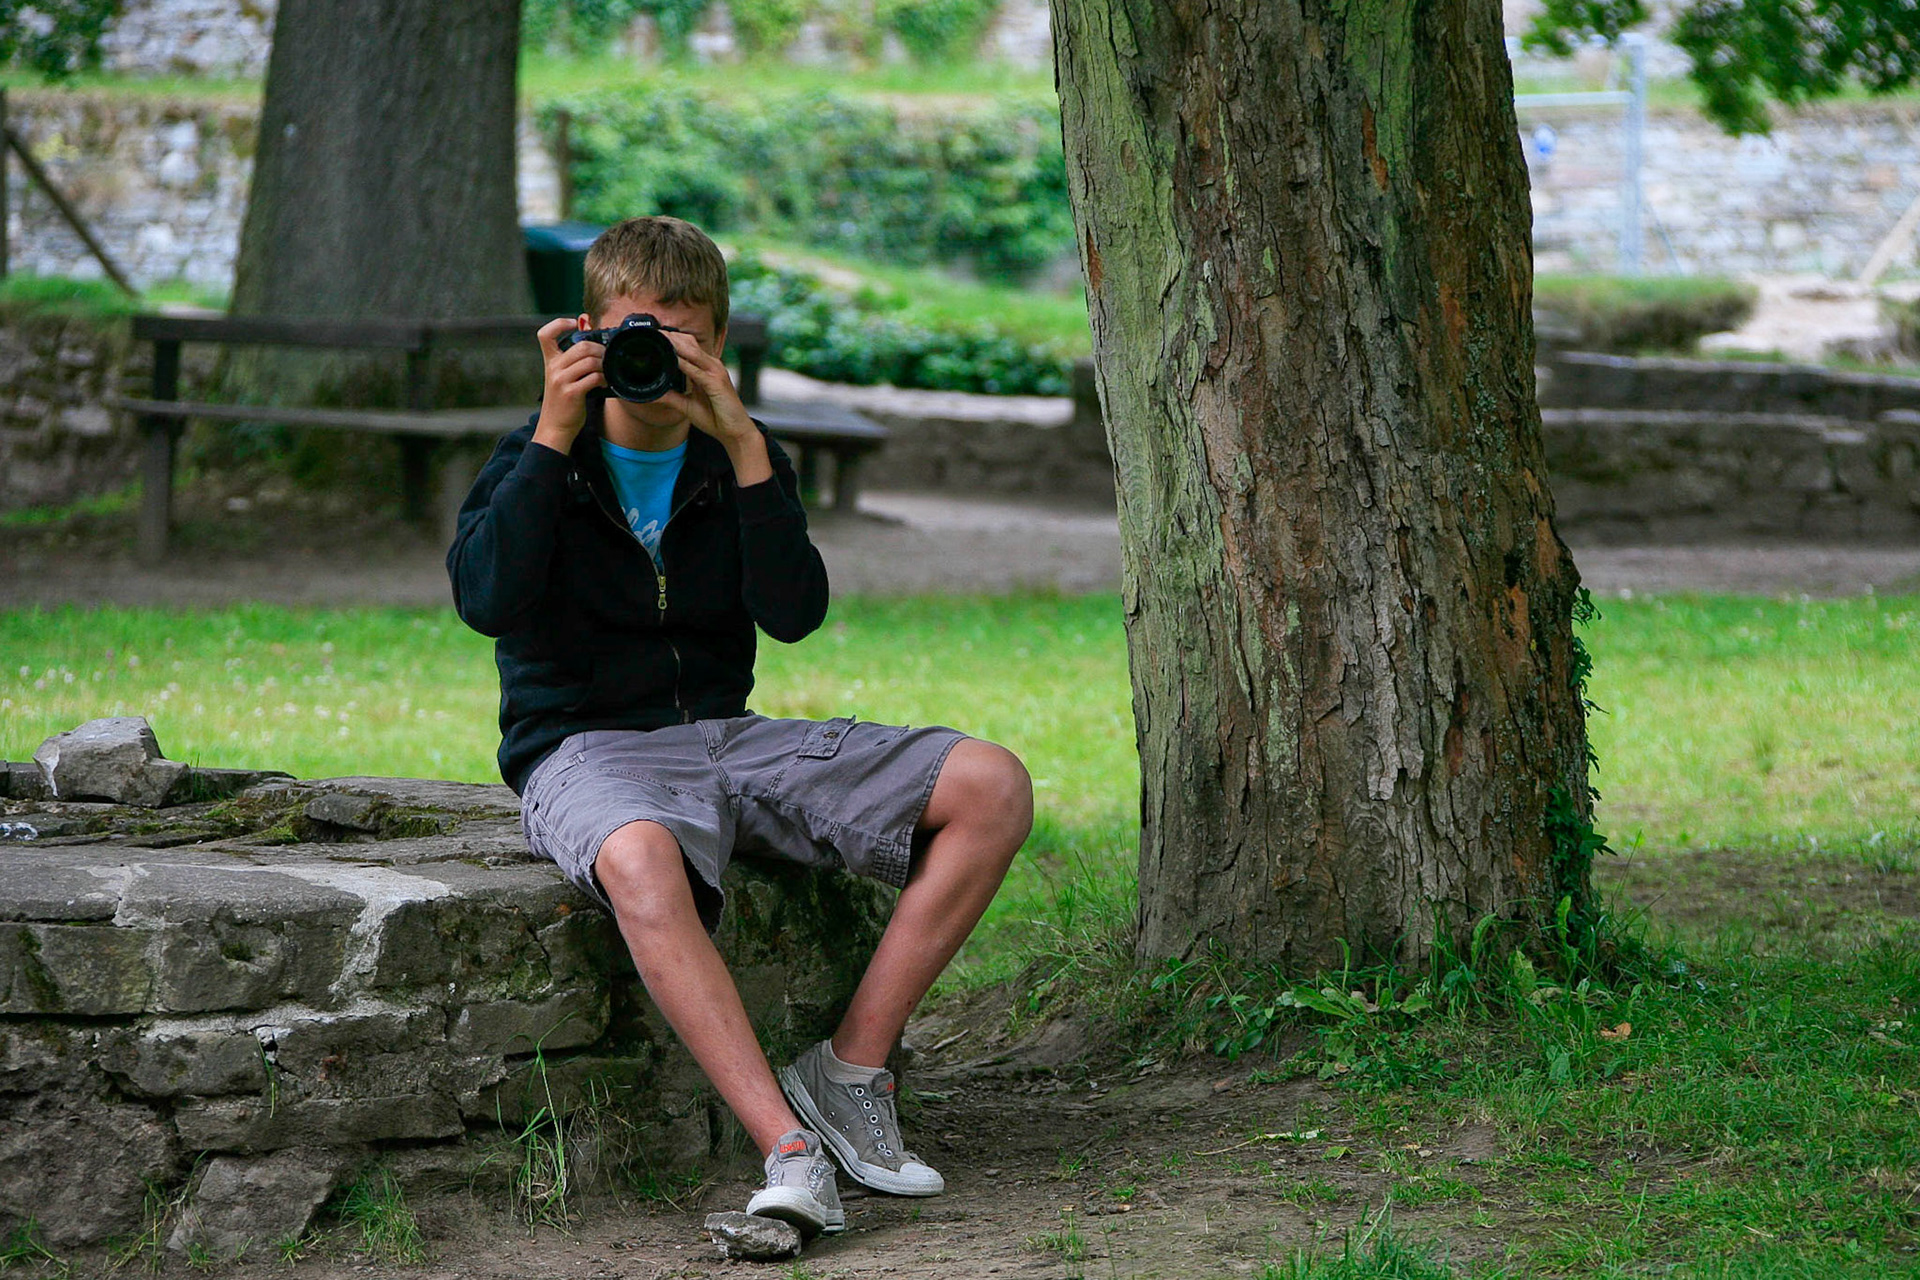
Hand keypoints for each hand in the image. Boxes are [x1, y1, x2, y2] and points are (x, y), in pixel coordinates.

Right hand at [531, 315, 602, 454]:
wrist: (555, 428)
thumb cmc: (562, 403)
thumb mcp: (561, 379)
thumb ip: (572, 364)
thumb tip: (596, 349)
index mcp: (550, 362)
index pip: (545, 334)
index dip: (559, 323)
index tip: (574, 324)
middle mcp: (553, 368)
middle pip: (581, 346)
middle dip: (599, 349)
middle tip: (606, 357)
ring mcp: (561, 380)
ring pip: (590, 361)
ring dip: (604, 365)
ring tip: (607, 371)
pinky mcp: (572, 393)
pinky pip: (593, 377)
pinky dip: (604, 378)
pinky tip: (605, 383)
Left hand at [653, 329, 772, 485]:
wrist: (735, 432)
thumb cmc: (716, 418)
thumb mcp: (688, 406)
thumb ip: (672, 397)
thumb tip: (654, 394)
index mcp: (707, 368)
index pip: (688, 347)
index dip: (672, 339)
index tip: (654, 336)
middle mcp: (712, 366)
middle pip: (690, 343)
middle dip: (671, 337)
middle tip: (652, 332)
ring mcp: (716, 373)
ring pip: (693, 352)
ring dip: (676, 345)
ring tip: (659, 339)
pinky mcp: (717, 383)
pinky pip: (697, 371)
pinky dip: (684, 364)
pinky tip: (672, 360)